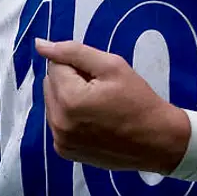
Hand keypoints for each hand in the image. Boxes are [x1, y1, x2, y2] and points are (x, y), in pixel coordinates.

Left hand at [37, 39, 190, 173]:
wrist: (156, 140)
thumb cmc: (138, 99)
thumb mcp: (113, 66)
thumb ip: (74, 52)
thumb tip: (40, 44)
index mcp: (69, 100)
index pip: (55, 65)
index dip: (79, 64)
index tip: (100, 75)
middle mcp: (58, 122)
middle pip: (50, 84)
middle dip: (70, 79)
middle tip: (101, 88)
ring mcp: (59, 140)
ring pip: (52, 103)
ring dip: (68, 97)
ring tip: (98, 104)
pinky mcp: (64, 151)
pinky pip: (57, 121)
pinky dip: (70, 115)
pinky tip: (93, 120)